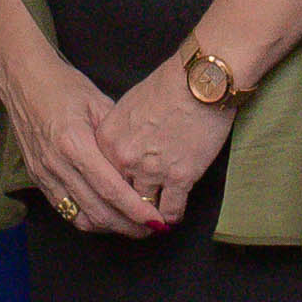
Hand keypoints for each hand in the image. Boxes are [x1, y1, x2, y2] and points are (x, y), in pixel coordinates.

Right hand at [0, 26, 157, 235]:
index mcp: (74, 144)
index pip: (111, 189)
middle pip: (98, 211)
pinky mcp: (37, 179)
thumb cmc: (62, 86)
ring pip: (81, 217)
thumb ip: (117, 138)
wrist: (22, 80)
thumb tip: (140, 166)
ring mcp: (44, 175)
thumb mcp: (98, 103)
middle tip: (152, 228)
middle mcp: (57, 165)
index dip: (136, 210)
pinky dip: (88, 219)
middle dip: (128, 226)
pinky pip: (65, 210)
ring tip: (132, 225)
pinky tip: (106, 216)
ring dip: (109, 227)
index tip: (156, 220)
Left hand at [97, 54, 239, 228]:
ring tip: (153, 221)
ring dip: (148, 216)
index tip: (117, 196)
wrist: (201, 80)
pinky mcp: (180, 177)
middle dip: (126, 209)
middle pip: (117, 196)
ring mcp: (150, 169)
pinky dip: (172, 217)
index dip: (110, 188)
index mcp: (107, 139)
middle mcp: (123, 158)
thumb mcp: (129, 105)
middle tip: (133, 217)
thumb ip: (119, 133)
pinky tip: (173, 215)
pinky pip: (171, 211)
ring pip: (143, 209)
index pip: (100, 176)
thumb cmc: (169, 85)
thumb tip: (121, 151)